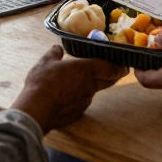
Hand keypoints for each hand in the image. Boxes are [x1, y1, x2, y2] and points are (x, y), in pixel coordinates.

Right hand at [12, 46, 128, 132]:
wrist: (37, 110)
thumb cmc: (43, 82)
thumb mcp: (46, 63)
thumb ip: (54, 54)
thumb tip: (57, 48)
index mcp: (85, 70)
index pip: (110, 67)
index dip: (119, 66)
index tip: (125, 65)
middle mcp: (90, 86)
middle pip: (109, 80)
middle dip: (114, 75)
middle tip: (116, 71)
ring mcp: (85, 101)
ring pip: (94, 91)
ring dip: (92, 86)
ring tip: (79, 81)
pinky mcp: (78, 112)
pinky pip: (82, 101)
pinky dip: (79, 97)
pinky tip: (67, 96)